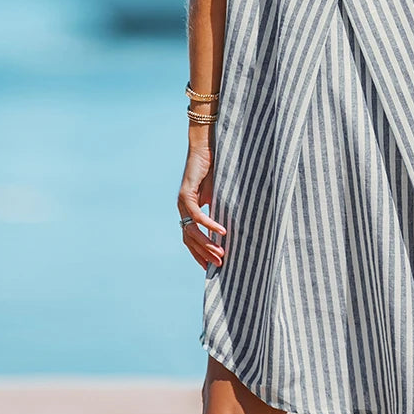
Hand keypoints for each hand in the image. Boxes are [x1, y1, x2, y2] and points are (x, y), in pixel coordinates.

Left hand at [177, 140, 226, 269]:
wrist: (206, 147)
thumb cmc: (214, 168)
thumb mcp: (218, 194)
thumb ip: (219, 210)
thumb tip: (231, 228)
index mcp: (189, 210)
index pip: (190, 238)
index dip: (198, 253)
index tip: (210, 267)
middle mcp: (182, 208)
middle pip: (189, 239)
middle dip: (204, 253)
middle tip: (219, 264)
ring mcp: (182, 202)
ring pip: (192, 231)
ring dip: (207, 243)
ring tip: (221, 253)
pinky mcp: (186, 194)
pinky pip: (197, 215)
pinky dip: (209, 224)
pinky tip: (221, 232)